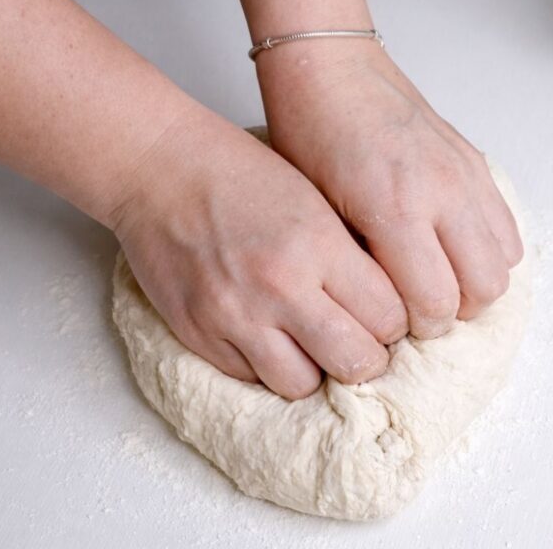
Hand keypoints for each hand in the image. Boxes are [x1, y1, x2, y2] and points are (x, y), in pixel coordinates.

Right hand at [111, 114, 406, 399]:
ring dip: (314, 369)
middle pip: (355, 362)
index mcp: (318, 246)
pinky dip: (266, 364)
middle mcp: (279, 286)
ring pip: (302, 384)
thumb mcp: (314, 201)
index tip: (385, 316)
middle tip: (359, 342)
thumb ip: (350, 258)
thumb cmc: (240, 174)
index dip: (394, 323)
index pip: (388, 318)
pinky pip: (250, 377)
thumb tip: (385, 311)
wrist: (158, 167)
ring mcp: (234, 315)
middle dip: (366, 358)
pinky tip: (269, 337)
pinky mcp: (198, 333)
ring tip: (311, 344)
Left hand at [256, 42, 523, 338]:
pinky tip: (452, 252)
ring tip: (436, 283)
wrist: (332, 70)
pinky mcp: (477, 165)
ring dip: (475, 285)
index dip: (416, 328)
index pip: (435, 301)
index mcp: (395, 207)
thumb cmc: (310, 135)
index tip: (392, 326)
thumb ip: (359, 265)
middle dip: (452, 313)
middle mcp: (442, 191)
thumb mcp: (318, 211)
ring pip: (505, 264)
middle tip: (417, 311)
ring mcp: (467, 176)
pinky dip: (488, 253)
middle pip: (483, 290)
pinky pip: (507, 229)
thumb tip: (383, 315)